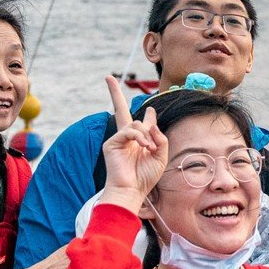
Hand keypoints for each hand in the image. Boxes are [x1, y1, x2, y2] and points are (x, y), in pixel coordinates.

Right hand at [99, 75, 167, 210]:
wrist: (131, 191)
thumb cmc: (145, 177)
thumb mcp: (161, 156)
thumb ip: (160, 138)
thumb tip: (152, 123)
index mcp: (140, 141)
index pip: (143, 123)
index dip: (149, 116)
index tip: (151, 109)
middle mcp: (128, 138)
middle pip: (120, 110)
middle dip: (114, 93)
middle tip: (107, 77)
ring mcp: (118, 139)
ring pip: (135, 124)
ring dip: (146, 135)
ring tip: (149, 148)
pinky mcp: (111, 143)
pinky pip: (128, 131)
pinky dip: (139, 137)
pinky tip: (144, 147)